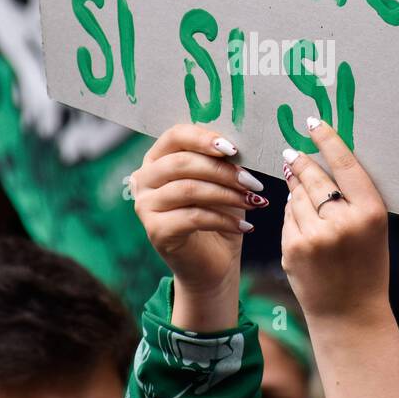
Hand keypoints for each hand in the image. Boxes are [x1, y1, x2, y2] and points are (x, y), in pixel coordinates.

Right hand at [130, 124, 266, 328]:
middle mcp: (144, 179)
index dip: (205, 138)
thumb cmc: (217, 213)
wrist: (212, 262)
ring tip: (254, 202)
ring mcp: (145, 206)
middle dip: (223, 171)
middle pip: (183, 163)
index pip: (176, 135)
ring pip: (189, 189)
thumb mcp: (221, 181)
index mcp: (157, 158)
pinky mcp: (156, 231)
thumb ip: (222, 159)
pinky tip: (245, 226)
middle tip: (253, 182)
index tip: (234, 149)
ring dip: (227, 195)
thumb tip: (240, 143)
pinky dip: (224, 220)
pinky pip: (193, 217)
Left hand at [280, 117, 390, 327]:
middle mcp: (343, 222)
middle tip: (291, 153)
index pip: (346, 164)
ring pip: (296, 196)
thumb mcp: (372, 228)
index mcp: (371, 212)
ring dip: (296, 192)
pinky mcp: (293, 249)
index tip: (313, 123)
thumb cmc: (366, 266)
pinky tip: (303, 228)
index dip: (327, 140)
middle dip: (301, 162)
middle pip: (314, 176)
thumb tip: (318, 161)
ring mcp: (315, 236)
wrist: (350, 313)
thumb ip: (352, 197)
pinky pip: (287, 218)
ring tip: (306, 206)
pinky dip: (292, 216)